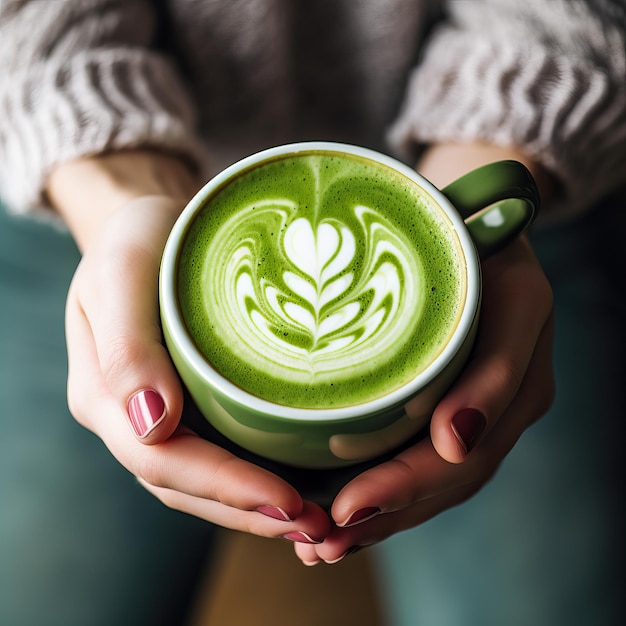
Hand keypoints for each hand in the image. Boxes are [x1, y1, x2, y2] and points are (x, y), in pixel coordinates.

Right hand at [50, 154, 329, 543]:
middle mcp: (133, 417)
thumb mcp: (121, 272)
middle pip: (187, 487)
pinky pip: (220, 453)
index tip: (287, 501)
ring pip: (204, 483)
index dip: (225, 488)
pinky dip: (256, 477)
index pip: (164, 461)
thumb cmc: (140, 239)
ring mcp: (162, 414)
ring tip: (317, 521)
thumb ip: (126, 347)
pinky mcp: (191, 403)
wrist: (151, 224)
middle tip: (317, 527)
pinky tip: (299, 482)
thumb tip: (153, 424)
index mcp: (107, 396)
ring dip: (256, 508)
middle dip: (250, 512)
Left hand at [292, 236, 553, 563]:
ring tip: (318, 546)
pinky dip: (376, 488)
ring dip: (375, 518)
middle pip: (438, 482)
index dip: (404, 488)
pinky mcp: (441, 402)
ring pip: (424, 482)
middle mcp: (494, 410)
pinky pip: (412, 456)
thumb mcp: (509, 291)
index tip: (347, 508)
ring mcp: (469, 409)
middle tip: (320, 544)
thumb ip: (495, 364)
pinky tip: (334, 511)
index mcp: (515, 386)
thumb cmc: (489, 245)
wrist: (480, 218)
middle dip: (381, 516)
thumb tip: (456, 443)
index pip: (459, 458)